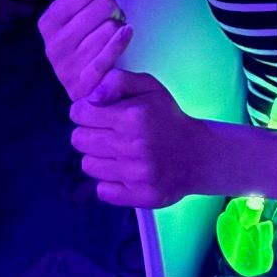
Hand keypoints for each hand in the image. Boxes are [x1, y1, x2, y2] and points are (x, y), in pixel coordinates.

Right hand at [38, 0, 130, 103]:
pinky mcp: (86, 82)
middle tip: (111, 19)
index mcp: (48, 22)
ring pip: (110, 27)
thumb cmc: (82, 43)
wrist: (86, 87)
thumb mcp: (70, 16)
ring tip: (111, 35)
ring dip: (118, 29)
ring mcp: (68, 65)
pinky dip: (121, 40)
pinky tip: (127, 33)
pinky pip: (110, 51)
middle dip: (114, 9)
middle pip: (104, 4)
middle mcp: (53, 44)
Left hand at [68, 68, 216, 207]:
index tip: (99, 114)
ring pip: (87, 165)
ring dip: (98, 157)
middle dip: (89, 133)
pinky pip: (101, 190)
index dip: (86, 111)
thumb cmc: (168, 118)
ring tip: (118, 152)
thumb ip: (117, 80)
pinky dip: (109, 182)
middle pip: (78, 139)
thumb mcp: (149, 87)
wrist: (198, 155)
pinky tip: (124, 172)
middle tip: (109, 134)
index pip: (79, 113)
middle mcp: (132, 146)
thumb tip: (91, 97)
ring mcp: (135, 174)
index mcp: (132, 116)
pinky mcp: (138, 196)